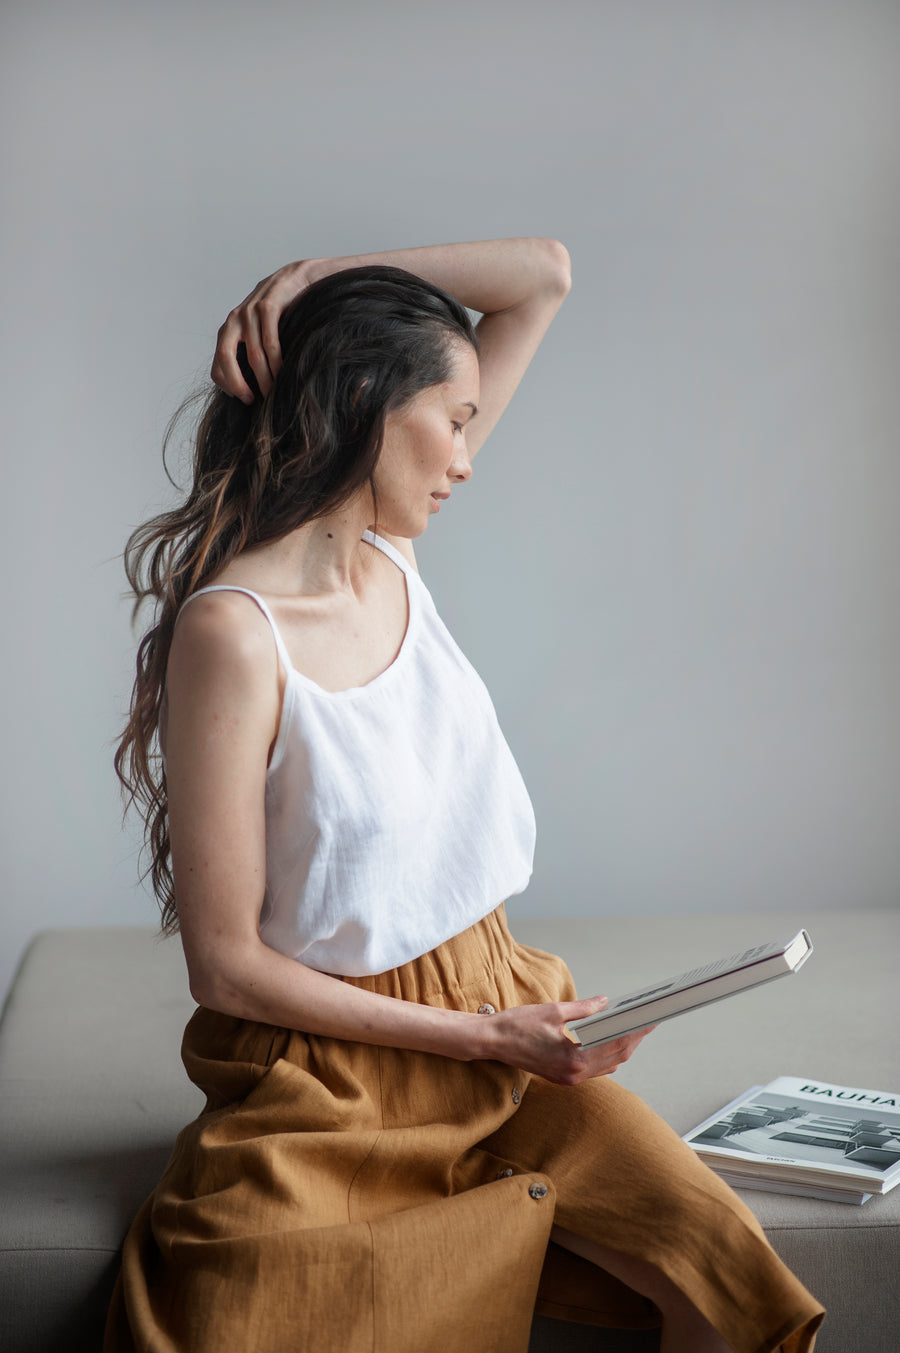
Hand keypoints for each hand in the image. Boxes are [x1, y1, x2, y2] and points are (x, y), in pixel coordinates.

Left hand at [210, 259, 323, 402]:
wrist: (295, 279)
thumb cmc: (279, 313)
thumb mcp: (257, 331)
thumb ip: (249, 351)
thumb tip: (251, 387)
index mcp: (227, 330)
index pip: (217, 365)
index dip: (228, 385)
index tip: (245, 399)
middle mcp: (233, 321)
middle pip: (226, 359)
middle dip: (237, 384)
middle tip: (252, 400)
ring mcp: (249, 313)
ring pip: (253, 356)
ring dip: (264, 378)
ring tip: (274, 392)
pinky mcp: (267, 307)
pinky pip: (270, 343)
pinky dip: (277, 362)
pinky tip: (284, 373)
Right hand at [485, 996, 654, 1084]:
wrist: (492, 1041)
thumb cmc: (518, 1024)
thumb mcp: (553, 1011)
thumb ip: (583, 1009)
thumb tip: (604, 1002)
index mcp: (573, 1058)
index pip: (615, 1045)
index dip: (635, 1031)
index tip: (649, 1020)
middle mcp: (573, 1074)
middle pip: (616, 1057)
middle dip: (633, 1039)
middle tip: (647, 1022)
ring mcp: (568, 1078)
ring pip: (607, 1065)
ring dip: (621, 1048)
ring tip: (633, 1029)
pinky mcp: (563, 1076)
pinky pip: (594, 1068)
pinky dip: (606, 1054)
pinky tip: (610, 1040)